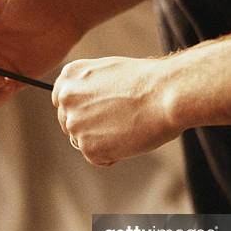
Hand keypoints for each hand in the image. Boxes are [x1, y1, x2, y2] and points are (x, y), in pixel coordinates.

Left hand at [52, 56, 181, 165]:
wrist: (168, 95)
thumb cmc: (148, 82)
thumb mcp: (109, 71)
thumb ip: (89, 87)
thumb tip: (86, 105)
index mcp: (70, 77)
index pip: (61, 101)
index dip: (81, 110)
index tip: (96, 113)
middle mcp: (66, 99)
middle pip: (69, 123)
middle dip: (90, 127)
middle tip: (119, 122)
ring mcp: (75, 124)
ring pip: (82, 142)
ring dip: (101, 141)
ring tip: (127, 128)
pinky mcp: (88, 147)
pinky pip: (97, 158)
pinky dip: (113, 155)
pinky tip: (129, 139)